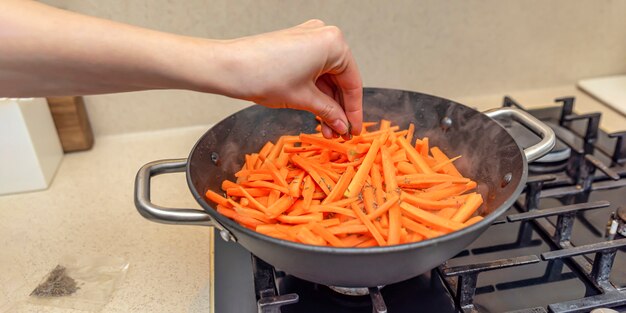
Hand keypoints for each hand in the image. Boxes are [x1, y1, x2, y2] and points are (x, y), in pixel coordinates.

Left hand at [218, 20, 362, 138]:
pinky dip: (316, 92)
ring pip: (327, 77)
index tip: (354, 131)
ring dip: (327, 104)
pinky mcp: (296, 44)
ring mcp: (310, 38)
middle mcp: (324, 35)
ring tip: (326, 129)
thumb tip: (343, 125)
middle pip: (341, 80)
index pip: (353, 83)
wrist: (229, 67)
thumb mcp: (303, 99)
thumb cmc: (263, 76)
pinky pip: (314, 70)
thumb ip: (329, 112)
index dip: (354, 111)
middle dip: (339, 109)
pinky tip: (317, 113)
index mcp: (334, 43)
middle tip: (340, 134)